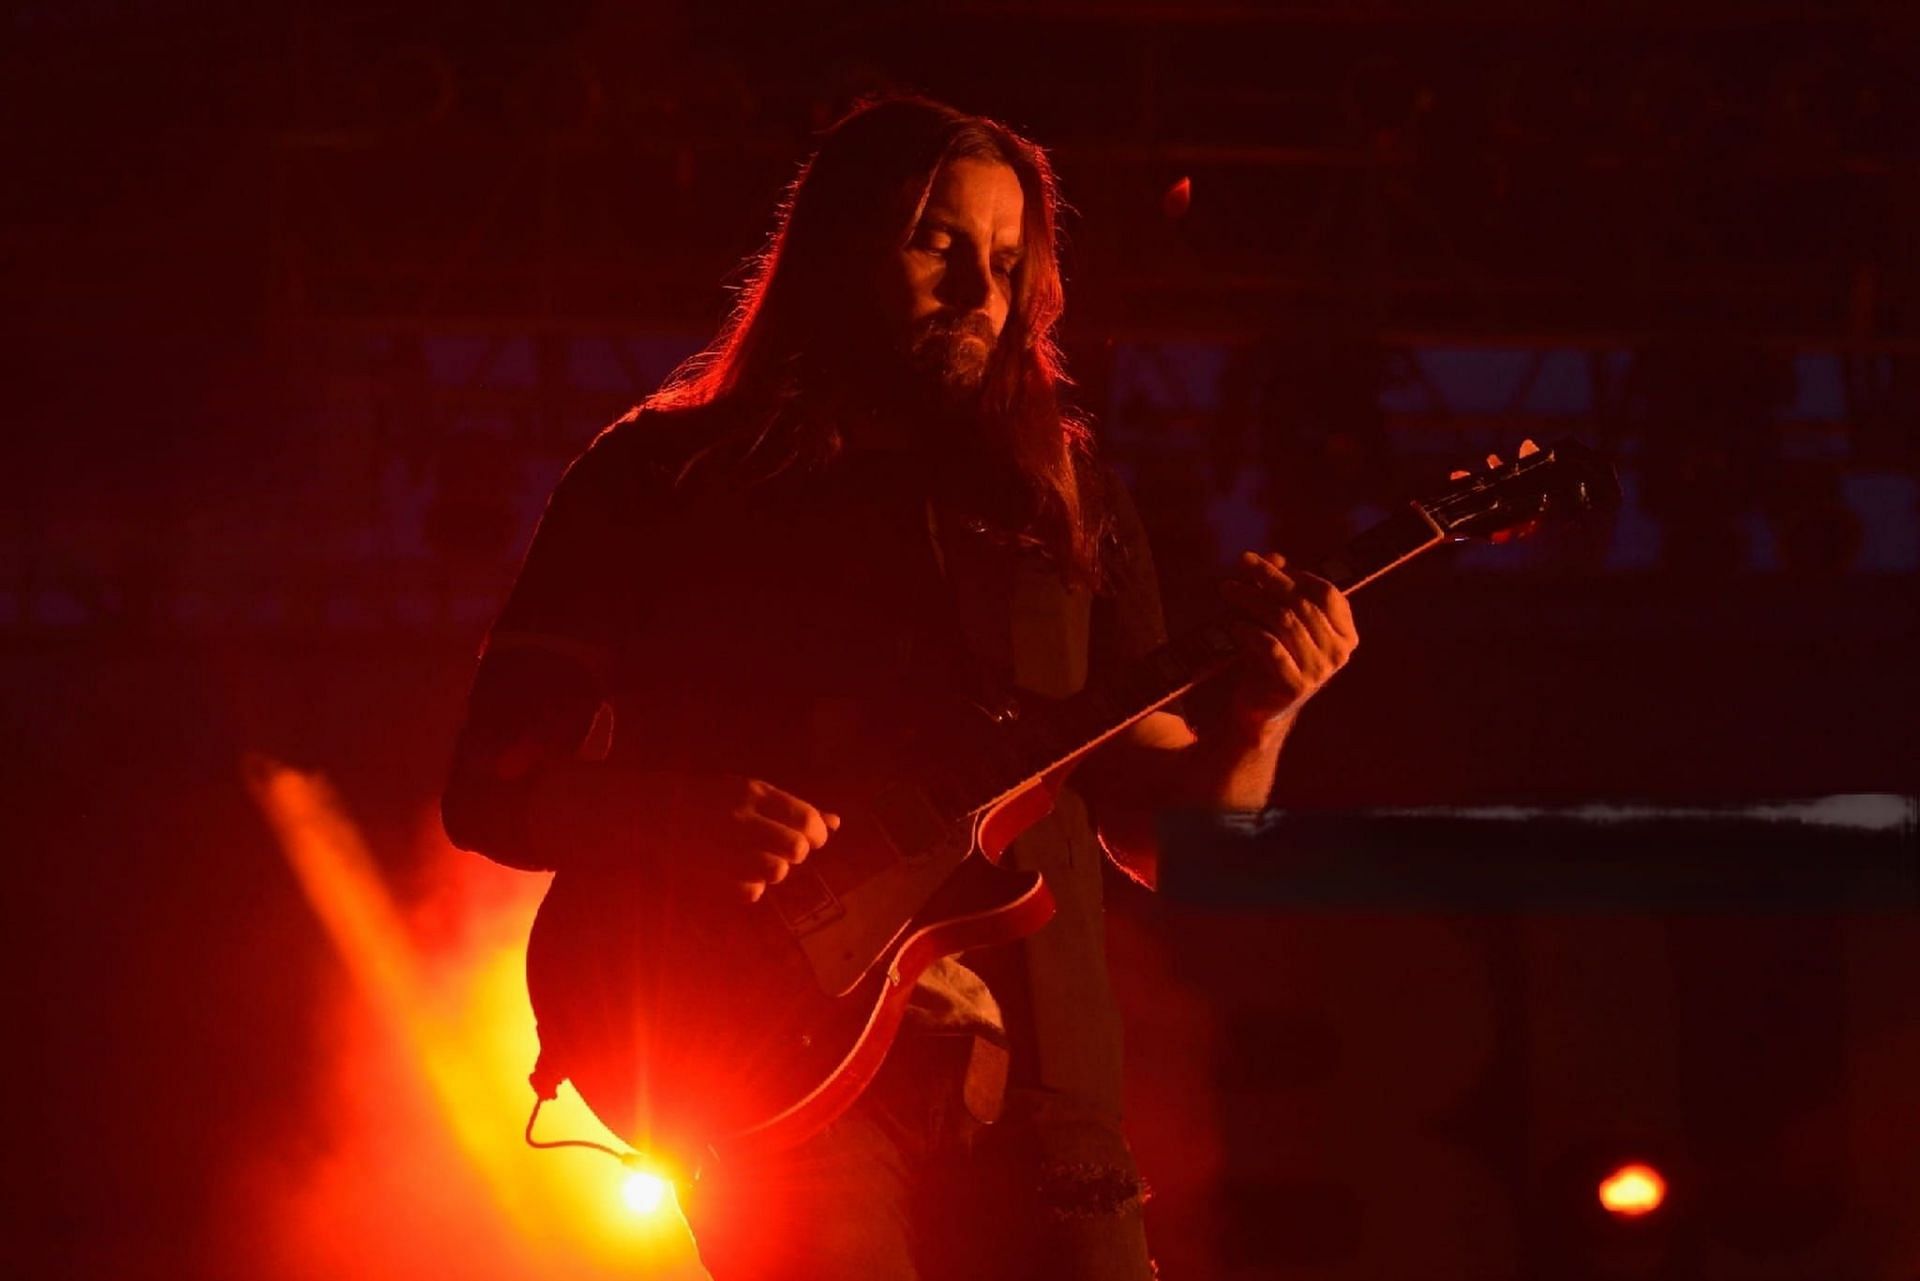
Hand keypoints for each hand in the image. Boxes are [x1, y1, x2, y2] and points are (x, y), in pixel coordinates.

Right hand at [637, 772, 840, 903]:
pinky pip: (750, 891)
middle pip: (796, 849)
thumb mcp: (750, 793)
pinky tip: (738, 874)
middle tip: (784, 850)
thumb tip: (836, 822)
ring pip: (776, 872)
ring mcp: (723, 849)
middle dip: (797, 853)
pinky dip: (751, 887)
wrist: (649, 812)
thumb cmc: (710, 801)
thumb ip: (792, 807)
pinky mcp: (709, 876)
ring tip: (758, 861)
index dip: (817, 834)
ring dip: (774, 870)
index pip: (805, 818)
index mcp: (752, 792)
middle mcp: (740, 820)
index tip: (813, 839)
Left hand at [1219, 551, 1358, 732]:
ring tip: (1227, 588)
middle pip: (1302, 603)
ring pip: (1285, 621)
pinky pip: (1270, 647)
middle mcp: (1339, 654)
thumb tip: (1273, 556)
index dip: (1295, 574)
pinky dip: (1250, 632)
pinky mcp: (1294, 686)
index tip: (1263, 563)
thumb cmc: (1273, 657)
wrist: (1262, 708)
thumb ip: (1281, 588)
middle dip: (1269, 579)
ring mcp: (1319, 672)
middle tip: (1241, 563)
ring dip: (1252, 599)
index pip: (1327, 593)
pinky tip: (1233, 624)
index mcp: (1346, 635)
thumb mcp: (1279, 620)